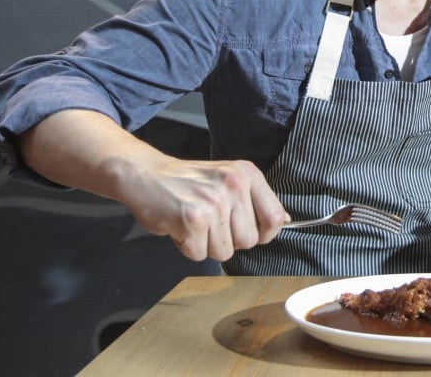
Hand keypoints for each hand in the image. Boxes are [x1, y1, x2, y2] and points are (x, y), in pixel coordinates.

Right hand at [123, 156, 289, 261]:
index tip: (247, 231)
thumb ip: (255, 200)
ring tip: (193, 222)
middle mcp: (234, 185)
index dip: (263, 234)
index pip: (275, 218)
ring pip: (224, 252)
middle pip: (249, 241)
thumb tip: (284, 220)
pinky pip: (199, 254)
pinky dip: (187, 247)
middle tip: (209, 222)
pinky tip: (179, 226)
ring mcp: (213, 201)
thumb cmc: (187, 182)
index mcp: (247, 174)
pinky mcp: (192, 219)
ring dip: (205, 245)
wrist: (146, 174)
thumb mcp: (228, 179)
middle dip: (228, 241)